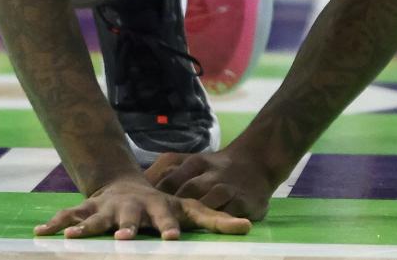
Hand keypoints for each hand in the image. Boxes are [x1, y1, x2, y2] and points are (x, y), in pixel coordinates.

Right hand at [34, 174, 252, 240]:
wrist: (124, 184)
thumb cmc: (163, 204)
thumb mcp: (190, 209)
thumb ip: (217, 219)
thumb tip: (249, 228)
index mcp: (156, 208)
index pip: (165, 218)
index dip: (168, 227)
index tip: (171, 239)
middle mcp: (128, 208)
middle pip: (126, 219)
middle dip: (123, 229)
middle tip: (122, 239)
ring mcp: (105, 209)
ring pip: (93, 219)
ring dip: (82, 228)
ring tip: (72, 237)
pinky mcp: (86, 210)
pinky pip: (68, 218)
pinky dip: (54, 226)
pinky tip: (39, 235)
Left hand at [146, 148, 278, 221]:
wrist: (255, 162)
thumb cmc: (215, 168)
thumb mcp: (192, 163)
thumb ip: (168, 171)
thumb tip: (141, 182)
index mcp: (196, 163)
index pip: (173, 178)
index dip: (158, 192)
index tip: (143, 206)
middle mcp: (212, 175)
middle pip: (190, 190)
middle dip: (175, 207)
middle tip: (158, 223)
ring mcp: (229, 189)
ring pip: (210, 203)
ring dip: (195, 217)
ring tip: (178, 234)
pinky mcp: (245, 204)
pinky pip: (230, 216)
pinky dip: (219, 225)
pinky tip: (208, 235)